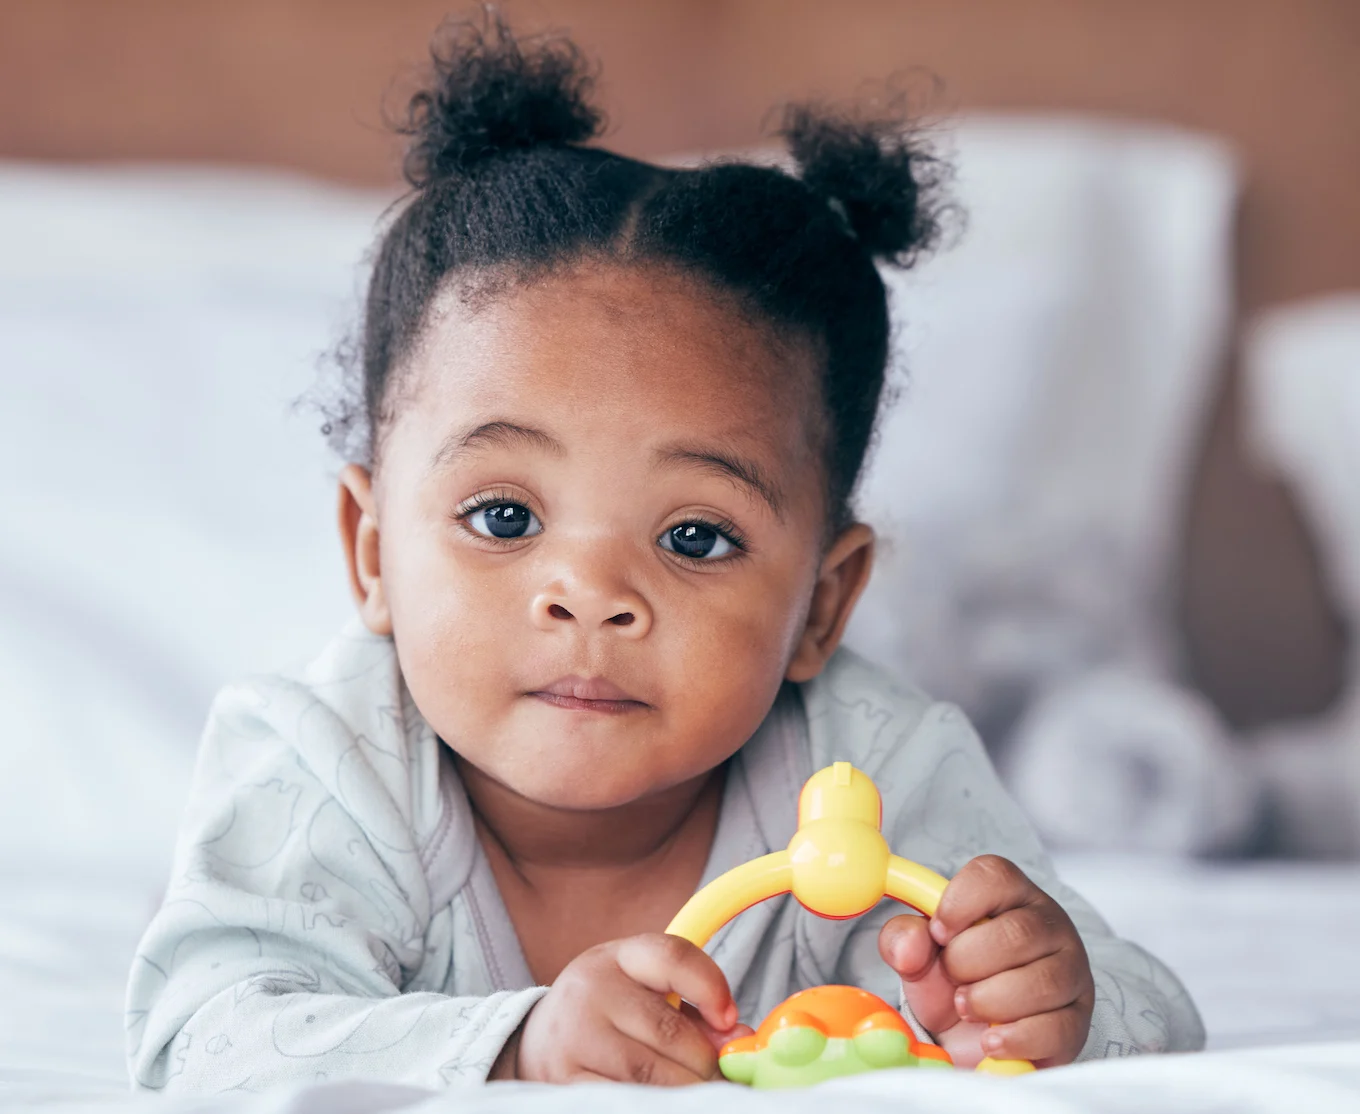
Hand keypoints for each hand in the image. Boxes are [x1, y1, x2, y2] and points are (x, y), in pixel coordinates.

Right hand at [493, 933, 751, 1083]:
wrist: (538, 1040)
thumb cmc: (607, 1015)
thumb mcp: (643, 992)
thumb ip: (693, 1010)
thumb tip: (740, 1038)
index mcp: (616, 958)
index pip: (673, 956)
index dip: (711, 987)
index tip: (729, 1019)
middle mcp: (591, 990)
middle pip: (670, 1031)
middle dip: (705, 1061)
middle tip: (718, 1075)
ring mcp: (575, 1037)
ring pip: (652, 1075)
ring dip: (685, 1090)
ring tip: (695, 1092)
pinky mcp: (566, 1082)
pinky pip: (627, 1100)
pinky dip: (655, 1104)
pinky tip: (665, 1102)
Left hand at [878, 855, 1093, 1067]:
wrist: (969, 1040)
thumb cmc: (952, 982)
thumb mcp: (920, 957)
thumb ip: (904, 939)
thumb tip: (909, 946)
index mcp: (1010, 895)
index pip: (995, 875)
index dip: (959, 903)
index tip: (938, 932)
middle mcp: (1049, 926)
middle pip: (1017, 933)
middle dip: (969, 962)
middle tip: (953, 978)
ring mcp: (1070, 973)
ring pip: (1041, 982)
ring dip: (989, 1001)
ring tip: (967, 1007)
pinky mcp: (1076, 1022)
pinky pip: (1054, 1029)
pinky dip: (1014, 1038)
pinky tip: (991, 1040)